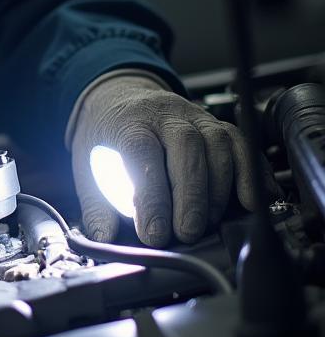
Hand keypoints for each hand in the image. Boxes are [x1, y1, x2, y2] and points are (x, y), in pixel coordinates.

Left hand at [69, 74, 273, 246]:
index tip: (154, 233)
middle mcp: (165, 113)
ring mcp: (195, 116)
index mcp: (128, 121)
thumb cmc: (105, 136)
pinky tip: (249, 202)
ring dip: (219, 189)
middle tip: (187, 233)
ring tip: (208, 223)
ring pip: (218, 144)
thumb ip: (96, 204)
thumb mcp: (86, 164)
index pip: (142, 152)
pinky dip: (251, 174)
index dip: (151, 195)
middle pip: (187, 146)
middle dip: (191, 196)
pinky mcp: (218, 124)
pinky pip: (242, 145)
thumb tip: (104, 238)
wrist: (119, 99)